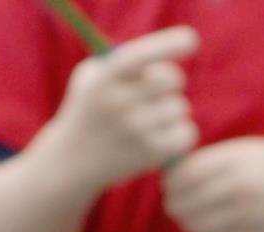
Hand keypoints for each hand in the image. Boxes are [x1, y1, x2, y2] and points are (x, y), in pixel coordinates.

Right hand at [51, 29, 202, 187]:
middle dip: (172, 80)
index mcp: (105, 79)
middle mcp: (119, 103)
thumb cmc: (90, 108)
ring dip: (172, 109)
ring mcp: (135, 131)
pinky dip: (181, 132)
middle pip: (172, 79)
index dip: (168, 45)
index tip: (191, 39)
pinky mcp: (150, 154)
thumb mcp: (93, 77)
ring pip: (181, 107)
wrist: (73, 159)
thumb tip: (163, 53)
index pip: (141, 56)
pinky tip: (163, 134)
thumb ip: (122, 60)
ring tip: (153, 116)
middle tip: (160, 89)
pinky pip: (187, 133)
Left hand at [166, 135, 263, 231]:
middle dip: (173, 203)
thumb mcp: (241, 151)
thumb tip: (170, 173)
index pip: (184, 176)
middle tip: (174, 200)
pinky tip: (206, 226)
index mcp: (235, 163)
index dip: (170, 181)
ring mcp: (246, 218)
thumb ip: (208, 160)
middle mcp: (240, 191)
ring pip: (195, 226)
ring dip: (186, 221)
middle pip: (185, 203)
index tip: (169, 182)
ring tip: (189, 214)